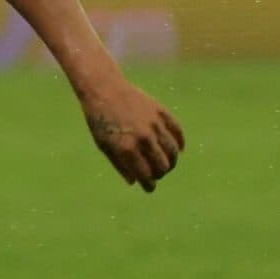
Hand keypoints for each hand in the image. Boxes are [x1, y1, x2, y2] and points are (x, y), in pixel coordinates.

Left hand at [81, 76, 184, 191]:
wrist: (104, 90)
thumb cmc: (100, 120)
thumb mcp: (104, 145)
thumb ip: (120, 164)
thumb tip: (135, 182)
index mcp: (126, 148)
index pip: (145, 175)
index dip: (149, 185)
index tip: (149, 188)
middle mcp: (143, 138)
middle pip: (162, 165)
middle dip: (160, 174)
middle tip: (156, 175)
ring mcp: (154, 124)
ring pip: (172, 151)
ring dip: (171, 161)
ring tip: (166, 164)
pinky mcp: (161, 112)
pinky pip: (177, 131)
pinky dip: (180, 143)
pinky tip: (178, 149)